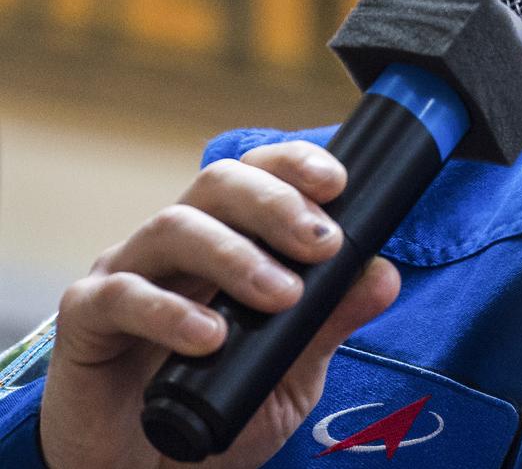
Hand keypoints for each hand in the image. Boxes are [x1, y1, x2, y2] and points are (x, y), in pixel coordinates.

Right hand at [39, 142, 400, 468]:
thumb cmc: (218, 406)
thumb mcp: (293, 370)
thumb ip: (331, 321)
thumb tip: (385, 274)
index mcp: (226, 237)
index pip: (257, 172)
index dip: (294, 164)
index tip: (338, 183)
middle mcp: (176, 242)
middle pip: (219, 182)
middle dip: (277, 203)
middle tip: (322, 244)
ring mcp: (128, 272)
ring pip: (175, 226)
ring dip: (236, 255)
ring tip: (280, 297)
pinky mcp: (87, 319)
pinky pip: (122, 295)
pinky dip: (169, 311)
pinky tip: (209, 338)